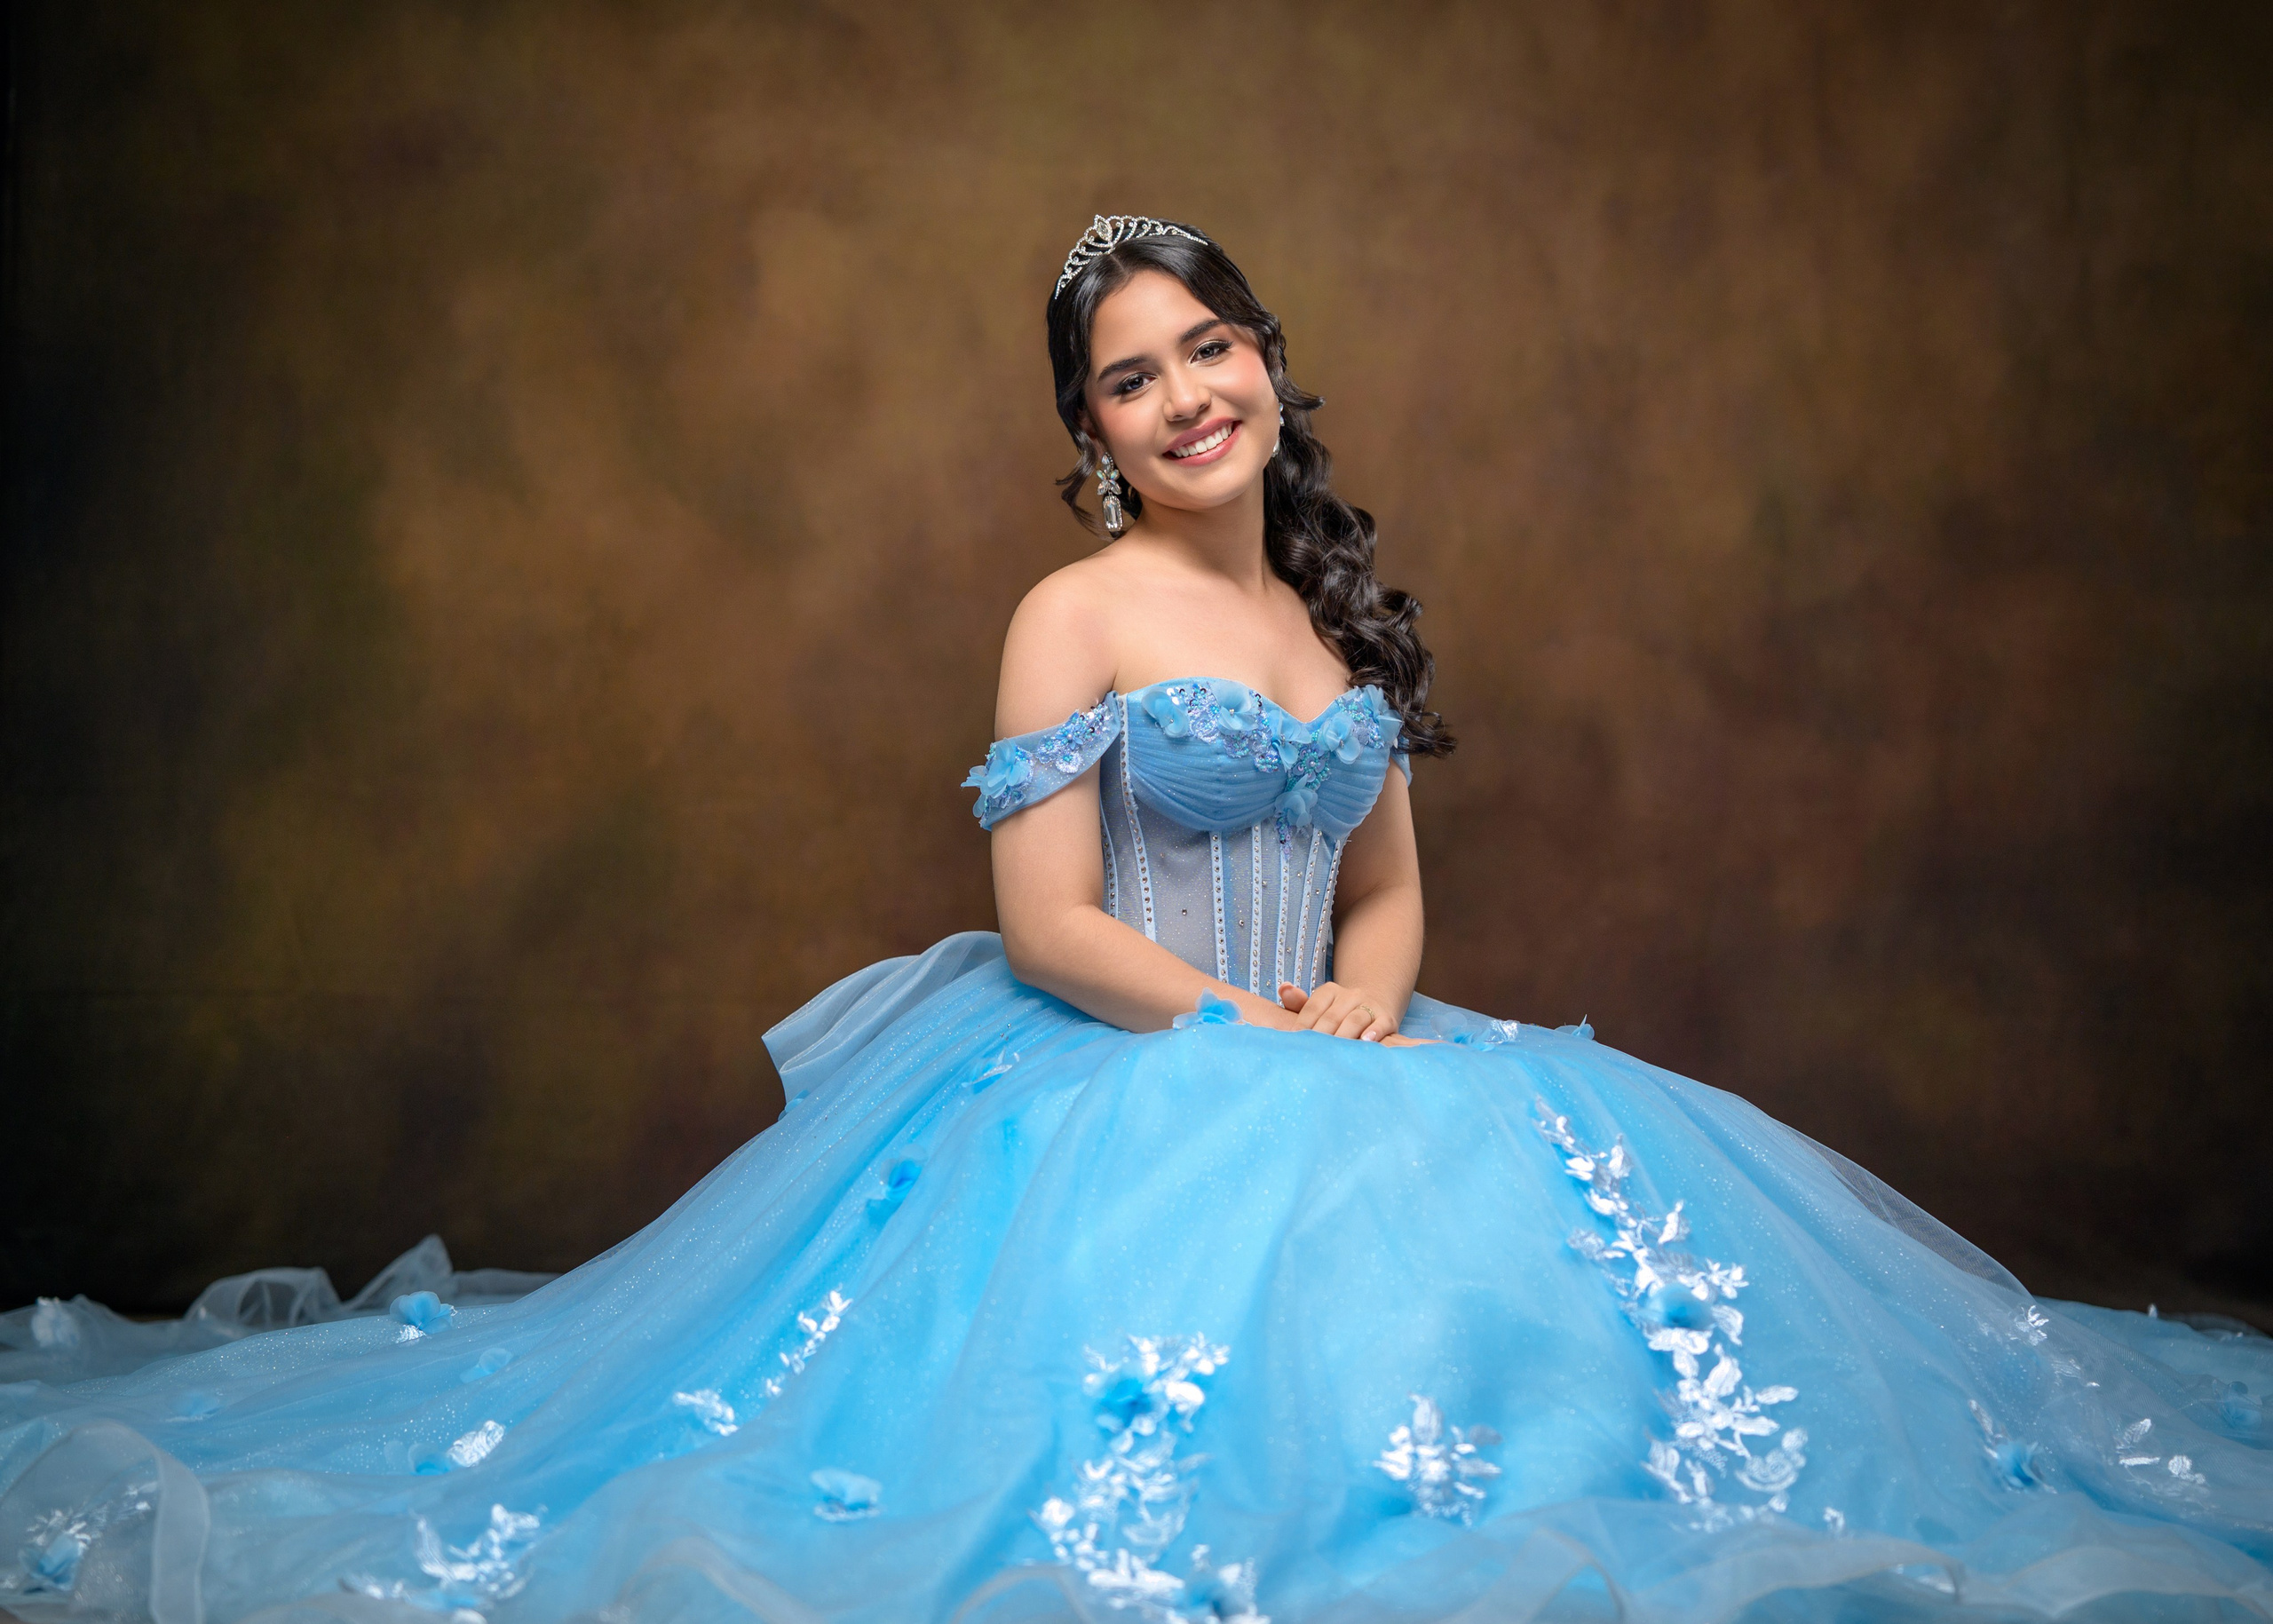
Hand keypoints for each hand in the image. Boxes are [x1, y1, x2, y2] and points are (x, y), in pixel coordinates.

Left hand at [1278, 980, 1396, 1041]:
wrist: (1374, 1005)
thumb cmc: (1337, 1014)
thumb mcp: (1318, 1007)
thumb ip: (1299, 1002)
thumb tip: (1283, 987)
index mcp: (1329, 991)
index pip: (1313, 1007)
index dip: (1303, 1024)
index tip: (1294, 1042)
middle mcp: (1350, 995)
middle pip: (1332, 1015)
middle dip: (1321, 1034)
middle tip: (1312, 1053)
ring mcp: (1369, 1005)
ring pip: (1355, 1019)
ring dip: (1344, 1034)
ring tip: (1336, 1049)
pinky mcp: (1387, 1018)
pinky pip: (1381, 1024)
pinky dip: (1375, 1032)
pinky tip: (1366, 1041)